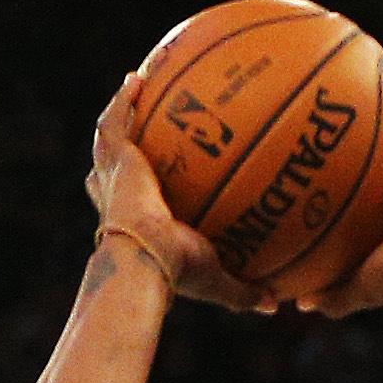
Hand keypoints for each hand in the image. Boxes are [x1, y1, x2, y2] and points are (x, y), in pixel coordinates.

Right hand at [86, 75, 269, 311]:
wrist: (147, 257)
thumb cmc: (177, 271)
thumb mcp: (215, 279)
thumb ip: (243, 289)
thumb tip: (274, 305)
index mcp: (133, 221)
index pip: (128, 202)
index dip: (133, 188)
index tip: (144, 175)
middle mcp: (117, 195)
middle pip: (112, 166)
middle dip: (120, 146)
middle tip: (136, 126)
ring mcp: (113, 174)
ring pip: (109, 136)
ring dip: (122, 110)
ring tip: (137, 83)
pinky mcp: (116, 157)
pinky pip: (116, 120)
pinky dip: (124, 99)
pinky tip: (138, 77)